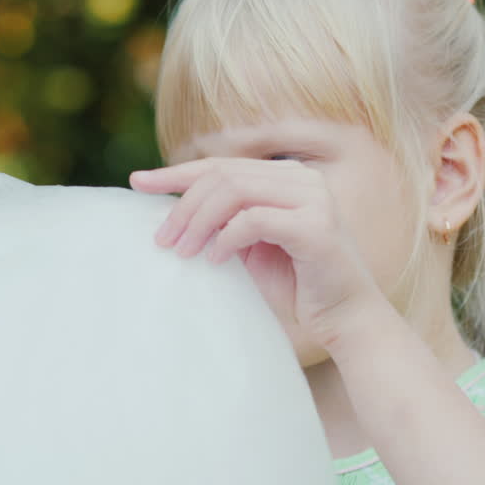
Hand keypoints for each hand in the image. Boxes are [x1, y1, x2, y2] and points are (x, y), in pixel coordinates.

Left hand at [129, 157, 381, 344]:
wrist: (346, 319)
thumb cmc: (296, 287)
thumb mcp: (251, 248)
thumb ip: (224, 222)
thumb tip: (172, 213)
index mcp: (286, 177)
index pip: (221, 165)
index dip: (176, 173)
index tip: (138, 182)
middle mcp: (302, 178)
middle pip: (222, 174)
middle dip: (182, 204)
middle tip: (160, 239)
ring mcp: (314, 198)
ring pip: (234, 190)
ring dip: (199, 221)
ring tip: (182, 251)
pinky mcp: (316, 226)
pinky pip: (254, 220)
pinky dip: (226, 238)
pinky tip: (215, 260)